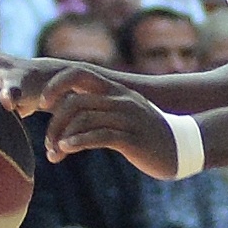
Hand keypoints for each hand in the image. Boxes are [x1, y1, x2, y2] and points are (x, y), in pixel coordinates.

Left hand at [44, 77, 181, 177]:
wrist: (184, 147)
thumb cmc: (148, 134)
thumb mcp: (125, 115)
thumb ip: (101, 109)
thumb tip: (73, 112)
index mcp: (115, 90)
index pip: (78, 74)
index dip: (55, 84)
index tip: (42, 104)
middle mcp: (120, 99)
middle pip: (74, 101)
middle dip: (54, 123)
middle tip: (48, 143)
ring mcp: (127, 118)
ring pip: (83, 120)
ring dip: (62, 138)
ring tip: (54, 153)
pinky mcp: (132, 138)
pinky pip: (98, 136)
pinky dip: (77, 142)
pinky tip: (66, 151)